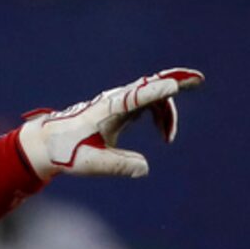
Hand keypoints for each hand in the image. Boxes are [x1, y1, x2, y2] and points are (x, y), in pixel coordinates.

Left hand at [18, 68, 203, 181]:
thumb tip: (144, 168)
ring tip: (168, 139)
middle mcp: (116, 101)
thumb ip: (118, 165)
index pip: (137, 96)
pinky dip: (160, 114)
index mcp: (108, 111)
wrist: (49, 143)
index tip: (174, 86)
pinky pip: (148, 103)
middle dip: (175, 81)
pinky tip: (163, 134)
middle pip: (151, 85)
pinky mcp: (121, 108)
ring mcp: (119, 102)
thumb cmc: (67, 152)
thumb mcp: (91, 164)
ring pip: (152, 96)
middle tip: (199, 80)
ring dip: (167, 112)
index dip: (156, 91)